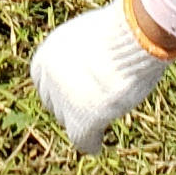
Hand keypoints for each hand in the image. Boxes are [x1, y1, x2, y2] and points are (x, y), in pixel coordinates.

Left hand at [28, 0, 170, 154]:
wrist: (132, 34)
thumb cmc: (122, 29)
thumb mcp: (92, 34)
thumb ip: (83, 52)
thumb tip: (93, 61)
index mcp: (50, 52)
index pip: (43, 78)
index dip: (60, 87)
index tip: (75, 91)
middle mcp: (51, 75)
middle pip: (54, 101)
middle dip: (68, 105)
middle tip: (89, 107)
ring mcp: (64, 98)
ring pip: (67, 120)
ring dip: (82, 120)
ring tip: (100, 118)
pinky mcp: (82, 117)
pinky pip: (82, 140)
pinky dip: (90, 143)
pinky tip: (98, 145)